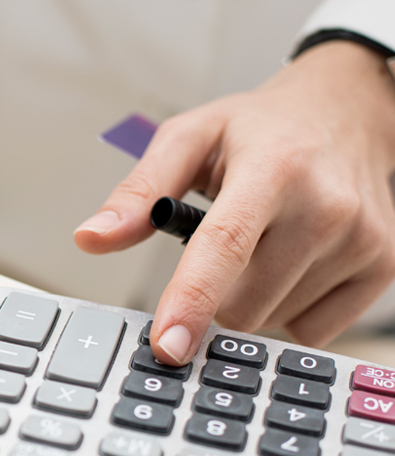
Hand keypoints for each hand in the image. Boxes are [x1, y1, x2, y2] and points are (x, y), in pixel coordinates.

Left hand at [74, 41, 394, 364]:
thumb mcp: (190, 138)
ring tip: (266, 242)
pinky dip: (289, 308)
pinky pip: (310, 330)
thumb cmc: (259, 129)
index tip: (168, 347)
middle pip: (241, 306)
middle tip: (229, 242)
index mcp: (271, 169)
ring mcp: (362, 239)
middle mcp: (325, 205)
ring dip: (252, 297)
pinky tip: (294, 261)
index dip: (191, 301)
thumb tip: (90, 238)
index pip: (224, 247)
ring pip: (271, 320)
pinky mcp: (381, 266)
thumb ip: (137, 192)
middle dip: (215, 293)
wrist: (348, 108)